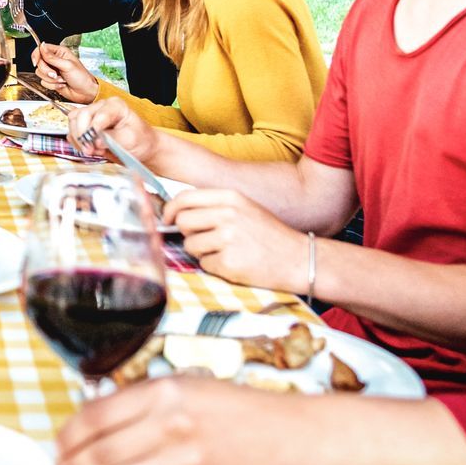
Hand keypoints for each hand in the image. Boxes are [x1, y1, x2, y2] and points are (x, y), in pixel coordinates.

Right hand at [33, 42, 98, 102]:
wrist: (85, 92)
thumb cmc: (82, 77)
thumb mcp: (67, 65)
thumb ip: (52, 57)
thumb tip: (42, 46)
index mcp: (59, 52)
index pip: (42, 49)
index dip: (37, 55)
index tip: (36, 62)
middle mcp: (54, 60)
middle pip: (39, 63)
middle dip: (46, 71)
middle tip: (55, 74)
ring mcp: (52, 71)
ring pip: (40, 73)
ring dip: (51, 79)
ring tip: (61, 79)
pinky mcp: (51, 80)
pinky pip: (43, 82)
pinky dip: (52, 85)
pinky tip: (61, 84)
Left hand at [54, 375, 303, 464]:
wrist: (287, 435)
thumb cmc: (233, 408)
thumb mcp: (183, 386)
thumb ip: (138, 402)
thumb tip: (91, 423)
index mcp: (164, 393)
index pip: (97, 416)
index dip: (69, 436)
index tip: (59, 445)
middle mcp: (172, 425)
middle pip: (102, 453)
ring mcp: (186, 462)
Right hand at [67, 97, 163, 170]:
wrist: (141, 148)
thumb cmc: (140, 140)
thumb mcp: (130, 139)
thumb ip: (112, 139)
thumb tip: (96, 141)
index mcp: (115, 105)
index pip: (98, 114)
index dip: (93, 129)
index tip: (95, 143)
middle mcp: (101, 107)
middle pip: (80, 116)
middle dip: (83, 135)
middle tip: (90, 150)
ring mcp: (92, 116)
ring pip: (73, 123)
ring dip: (79, 139)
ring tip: (92, 151)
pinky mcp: (86, 127)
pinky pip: (72, 132)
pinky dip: (77, 143)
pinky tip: (89, 149)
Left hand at [169, 187, 312, 293]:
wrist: (298, 258)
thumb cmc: (269, 235)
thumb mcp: (244, 208)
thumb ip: (214, 206)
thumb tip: (177, 213)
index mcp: (230, 197)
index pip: (184, 198)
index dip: (170, 210)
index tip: (167, 219)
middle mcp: (228, 214)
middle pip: (182, 221)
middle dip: (188, 233)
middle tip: (204, 240)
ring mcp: (228, 238)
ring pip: (190, 245)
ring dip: (201, 252)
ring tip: (224, 252)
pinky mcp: (228, 262)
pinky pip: (204, 264)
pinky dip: (215, 267)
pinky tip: (233, 263)